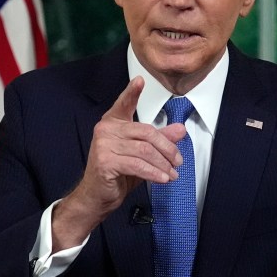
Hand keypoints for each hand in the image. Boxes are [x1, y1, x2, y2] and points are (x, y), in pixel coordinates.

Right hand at [52, 77, 186, 250]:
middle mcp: (106, 130)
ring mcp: (104, 145)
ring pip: (145, 150)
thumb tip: (180, 130)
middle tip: (178, 161)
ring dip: (163, 164)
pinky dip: (155, 173)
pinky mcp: (106, 161)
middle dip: (167, 148)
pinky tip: (163, 178)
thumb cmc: (116, 174)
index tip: (140, 80)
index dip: (132, 92)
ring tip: (172, 173)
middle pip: (147, 132)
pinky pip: (138, 165)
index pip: (124, 103)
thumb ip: (160, 140)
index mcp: (113, 123)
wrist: (97, 197)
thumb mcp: (142, 155)